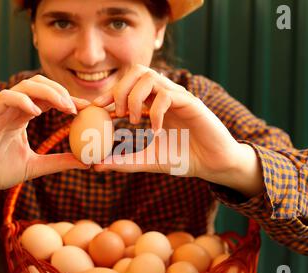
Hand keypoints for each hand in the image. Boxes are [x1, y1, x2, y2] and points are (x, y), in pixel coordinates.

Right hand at [0, 75, 90, 197]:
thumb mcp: (36, 166)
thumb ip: (59, 161)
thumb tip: (87, 162)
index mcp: (24, 116)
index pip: (49, 98)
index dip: (69, 99)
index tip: (87, 109)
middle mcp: (14, 109)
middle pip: (39, 84)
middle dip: (61, 91)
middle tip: (77, 108)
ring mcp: (1, 110)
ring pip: (25, 86)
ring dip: (48, 92)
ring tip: (64, 107)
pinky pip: (5, 97)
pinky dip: (22, 100)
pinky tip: (36, 112)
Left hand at [92, 64, 242, 181]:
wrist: (213, 165)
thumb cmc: (184, 159)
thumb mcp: (148, 160)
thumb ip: (124, 161)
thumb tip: (95, 166)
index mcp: (154, 104)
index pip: (128, 86)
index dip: (109, 93)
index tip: (95, 109)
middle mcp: (165, 95)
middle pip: (137, 71)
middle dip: (120, 89)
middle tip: (116, 113)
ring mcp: (178, 97)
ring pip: (150, 77)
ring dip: (135, 97)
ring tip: (133, 120)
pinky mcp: (191, 103)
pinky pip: (167, 95)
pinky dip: (155, 112)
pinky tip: (156, 130)